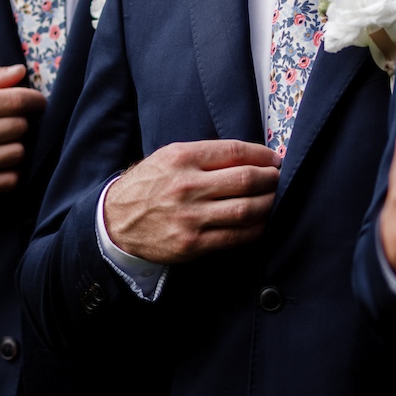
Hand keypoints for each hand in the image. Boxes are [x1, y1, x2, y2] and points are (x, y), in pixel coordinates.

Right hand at [0, 65, 45, 192]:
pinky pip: (13, 179)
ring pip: (20, 152)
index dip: (35, 100)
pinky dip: (12, 171)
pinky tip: (1, 161)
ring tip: (3, 142)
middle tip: (9, 123)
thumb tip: (21, 71)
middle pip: (21, 127)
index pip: (17, 101)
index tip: (38, 102)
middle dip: (20, 122)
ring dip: (16, 146)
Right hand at [104, 139, 280, 264]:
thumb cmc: (146, 186)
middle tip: (279, 179)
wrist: (116, 222)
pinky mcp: (192, 243)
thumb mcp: (167, 158)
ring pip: (246, 209)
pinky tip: (261, 222)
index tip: (274, 159)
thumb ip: (203, 155)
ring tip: (275, 198)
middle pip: (245, 179)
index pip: (234, 152)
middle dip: (271, 179)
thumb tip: (246, 156)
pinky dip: (255, 229)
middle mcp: (187, 186)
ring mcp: (190, 217)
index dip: (262, 155)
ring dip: (269, 203)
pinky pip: (235, 237)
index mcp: (181, 158)